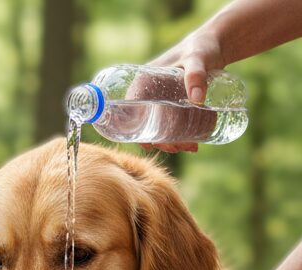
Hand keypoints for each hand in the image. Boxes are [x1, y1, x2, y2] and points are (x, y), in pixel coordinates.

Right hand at [136, 30, 225, 152]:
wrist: (214, 47)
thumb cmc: (202, 48)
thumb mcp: (197, 58)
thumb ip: (196, 74)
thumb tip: (197, 99)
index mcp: (142, 83)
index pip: (130, 113)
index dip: (136, 132)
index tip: (152, 145)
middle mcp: (147, 93)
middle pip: (146, 125)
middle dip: (161, 142)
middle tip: (181, 148)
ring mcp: (160, 101)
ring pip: (159, 128)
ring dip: (171, 143)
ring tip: (191, 147)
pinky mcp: (173, 106)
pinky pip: (170, 125)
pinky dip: (179, 137)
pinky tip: (192, 144)